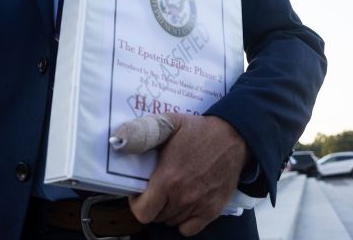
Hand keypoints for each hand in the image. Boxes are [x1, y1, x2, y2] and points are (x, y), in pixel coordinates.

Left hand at [129, 114, 247, 235]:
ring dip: (168, 211)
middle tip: (157, 188)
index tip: (139, 192)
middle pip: (156, 217)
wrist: (233, 137)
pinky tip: (185, 204)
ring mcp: (199, 205)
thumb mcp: (169, 123)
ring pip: (172, 222)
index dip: (136, 204)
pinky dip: (184, 221)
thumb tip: (119, 140)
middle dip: (152, 204)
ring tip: (172, 192)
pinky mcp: (212, 210)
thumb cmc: (199, 131)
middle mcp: (183, 197)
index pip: (143, 212)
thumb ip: (144, 132)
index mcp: (168, 179)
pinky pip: (189, 229)